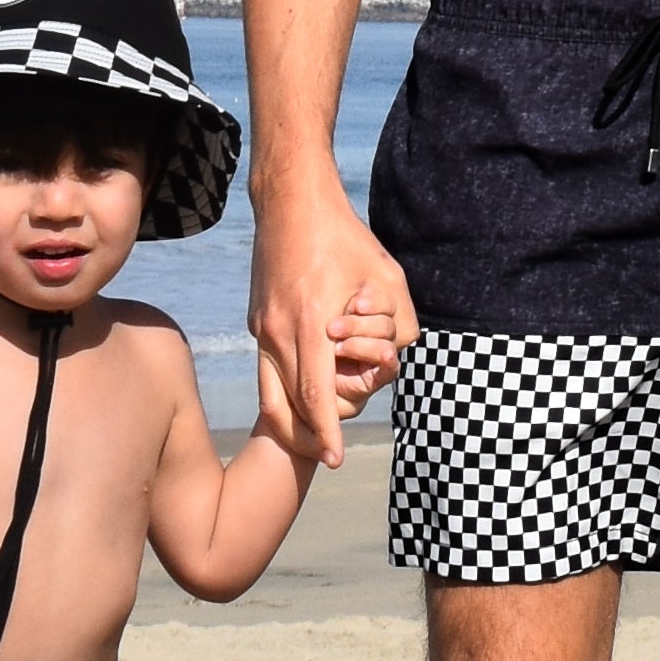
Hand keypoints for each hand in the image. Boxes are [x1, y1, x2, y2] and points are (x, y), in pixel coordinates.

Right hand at [250, 189, 417, 466]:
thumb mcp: (388, 276)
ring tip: (314, 436)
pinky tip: (307, 390)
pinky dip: (284, 390)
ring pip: (268, 393)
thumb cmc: (345, 238)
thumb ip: (402, 322)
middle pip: (285, 406)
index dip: (325, 432)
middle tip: (328, 452)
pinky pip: (267, 369)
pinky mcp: (257, 321)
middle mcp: (277, 331)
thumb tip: (397, 356)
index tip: (335, 458)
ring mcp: (261, 327)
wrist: (291, 202)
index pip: (315, 394)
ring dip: (291, 421)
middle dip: (307, 436)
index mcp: (310, 322)